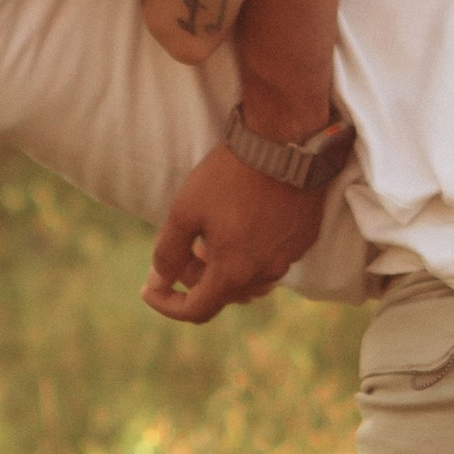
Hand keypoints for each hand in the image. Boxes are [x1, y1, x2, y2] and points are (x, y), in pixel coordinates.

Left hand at [141, 141, 326, 322]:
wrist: (284, 142)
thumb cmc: (229, 177)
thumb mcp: (184, 212)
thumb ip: (167, 253)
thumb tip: (159, 281)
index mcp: (233, 273)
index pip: (196, 311)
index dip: (167, 304)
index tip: (149, 289)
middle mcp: (265, 274)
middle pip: (222, 294)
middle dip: (194, 279)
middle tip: (178, 251)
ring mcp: (288, 257)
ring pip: (249, 279)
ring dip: (223, 269)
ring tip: (209, 240)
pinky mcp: (304, 239)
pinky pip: (271, 259)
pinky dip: (249, 254)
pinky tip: (240, 226)